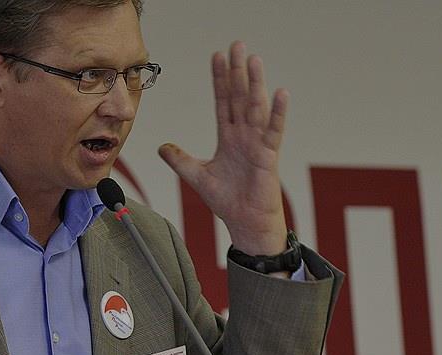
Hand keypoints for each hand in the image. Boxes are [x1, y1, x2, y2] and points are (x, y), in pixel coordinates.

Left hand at [159, 41, 288, 255]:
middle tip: (237, 45)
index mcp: (229, 137)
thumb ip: (180, 160)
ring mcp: (258, 144)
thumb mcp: (197, 176)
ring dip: (255, 84)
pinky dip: (277, 113)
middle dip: (237, 72)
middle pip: (240, 97)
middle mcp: (245, 135)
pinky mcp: (268, 157)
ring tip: (254, 60)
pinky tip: (280, 93)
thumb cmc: (228, 200)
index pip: (223, 101)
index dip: (220, 79)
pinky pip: (273, 131)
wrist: (246, 223)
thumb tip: (161, 147)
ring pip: (256, 108)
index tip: (217, 56)